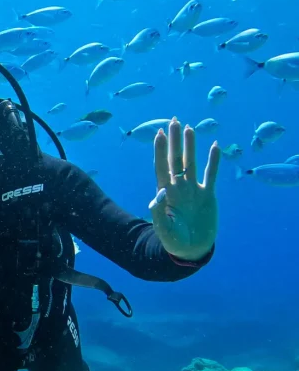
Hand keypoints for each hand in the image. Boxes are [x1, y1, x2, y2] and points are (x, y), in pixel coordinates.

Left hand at [148, 118, 219, 260]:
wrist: (191, 250)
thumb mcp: (163, 228)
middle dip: (174, 140)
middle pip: (175, 159)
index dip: (159, 150)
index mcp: (165, 193)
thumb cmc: (173, 240)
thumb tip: (157, 193)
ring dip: (191, 146)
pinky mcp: (208, 195)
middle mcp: (179, 187)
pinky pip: (211, 175)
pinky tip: (214, 146)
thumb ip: (158, 212)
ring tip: (190, 128)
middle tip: (173, 120)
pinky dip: (213, 161)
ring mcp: (193, 189)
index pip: (161, 166)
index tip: (158, 133)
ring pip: (191, 162)